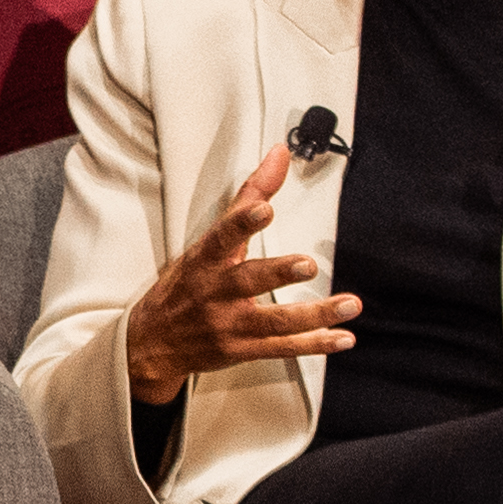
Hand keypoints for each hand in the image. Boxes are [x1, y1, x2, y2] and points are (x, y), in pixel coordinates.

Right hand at [122, 146, 355, 403]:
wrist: (153, 342)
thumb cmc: (187, 284)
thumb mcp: (207, 240)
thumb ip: (248, 197)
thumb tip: (280, 154)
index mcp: (205, 260)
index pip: (222, 237)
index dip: (241, 223)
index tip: (263, 209)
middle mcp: (216, 292)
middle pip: (248, 280)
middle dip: (278, 273)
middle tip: (307, 264)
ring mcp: (229, 325)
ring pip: (276, 321)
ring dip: (316, 314)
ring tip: (349, 304)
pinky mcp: (241, 350)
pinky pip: (282, 347)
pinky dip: (315, 343)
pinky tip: (343, 336)